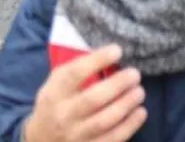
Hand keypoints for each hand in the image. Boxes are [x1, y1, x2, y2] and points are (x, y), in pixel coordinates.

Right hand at [23, 45, 146, 141]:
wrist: (44, 138)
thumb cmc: (54, 104)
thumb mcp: (54, 86)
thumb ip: (74, 73)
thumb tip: (106, 55)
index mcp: (52, 93)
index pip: (73, 74)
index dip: (96, 60)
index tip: (116, 50)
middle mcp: (63, 114)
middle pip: (92, 99)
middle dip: (117, 84)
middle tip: (134, 74)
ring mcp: (77, 133)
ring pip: (105, 120)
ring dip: (126, 103)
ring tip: (139, 91)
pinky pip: (114, 137)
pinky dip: (131, 124)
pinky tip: (140, 111)